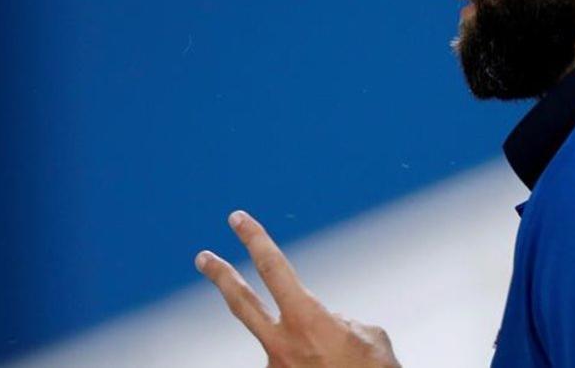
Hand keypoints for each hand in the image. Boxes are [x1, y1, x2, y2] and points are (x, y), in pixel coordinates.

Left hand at [195, 210, 401, 367]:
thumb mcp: (372, 339)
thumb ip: (343, 321)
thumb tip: (329, 323)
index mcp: (306, 320)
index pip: (273, 268)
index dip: (254, 239)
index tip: (238, 220)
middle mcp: (282, 344)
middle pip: (240, 302)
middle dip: (220, 276)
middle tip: (203, 257)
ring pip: (279, 341)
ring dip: (298, 341)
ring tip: (332, 355)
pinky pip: (291, 364)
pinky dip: (308, 362)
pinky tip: (329, 365)